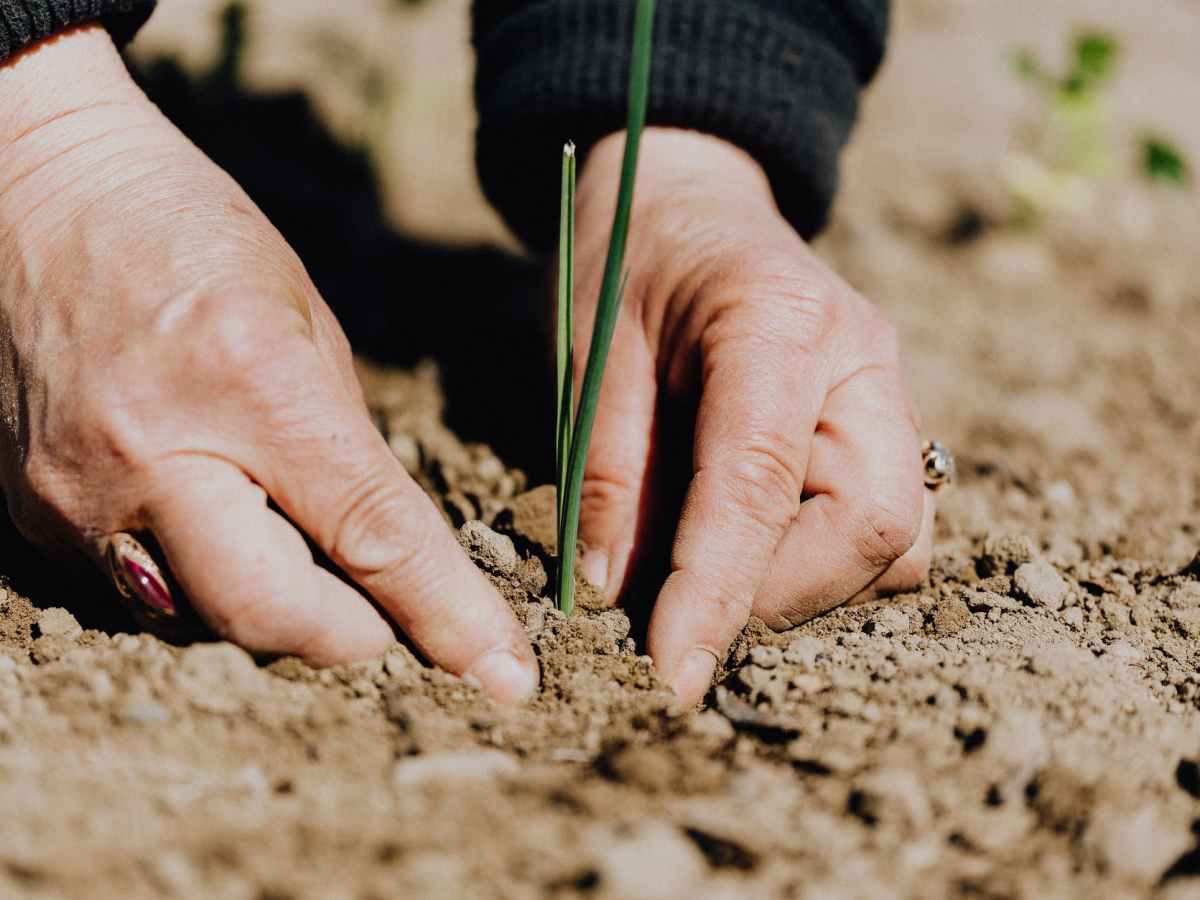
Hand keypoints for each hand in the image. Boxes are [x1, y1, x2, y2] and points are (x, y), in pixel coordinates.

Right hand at [0, 27, 536, 702]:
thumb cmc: (190, 234)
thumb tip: (384, 553)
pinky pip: (143, 589)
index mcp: (252, 383)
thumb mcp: (305, 321)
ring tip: (296, 547)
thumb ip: (345, 448)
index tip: (504, 674)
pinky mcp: (34, 512)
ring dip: (276, 608)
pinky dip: (202, 579)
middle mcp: (155, 452)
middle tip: (390, 617)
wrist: (34, 191)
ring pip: (207, 620)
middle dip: (354, 636)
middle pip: (275, 617)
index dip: (448, 616)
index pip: (372, 536)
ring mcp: (79, 493)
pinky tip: (216, 520)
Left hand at [572, 129, 932, 704]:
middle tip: (686, 609)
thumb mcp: (592, 353)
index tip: (671, 673)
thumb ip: (607, 470)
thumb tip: (615, 594)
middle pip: (875, 525)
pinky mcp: (888, 424)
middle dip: (779, 596)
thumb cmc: (628, 263)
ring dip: (807, 586)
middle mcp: (863, 358)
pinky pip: (887, 525)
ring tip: (713, 570)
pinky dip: (822, 562)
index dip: (716, 592)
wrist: (689, 201)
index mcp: (778, 321)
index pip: (761, 484)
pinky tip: (751, 542)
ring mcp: (889, 392)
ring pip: (898, 540)